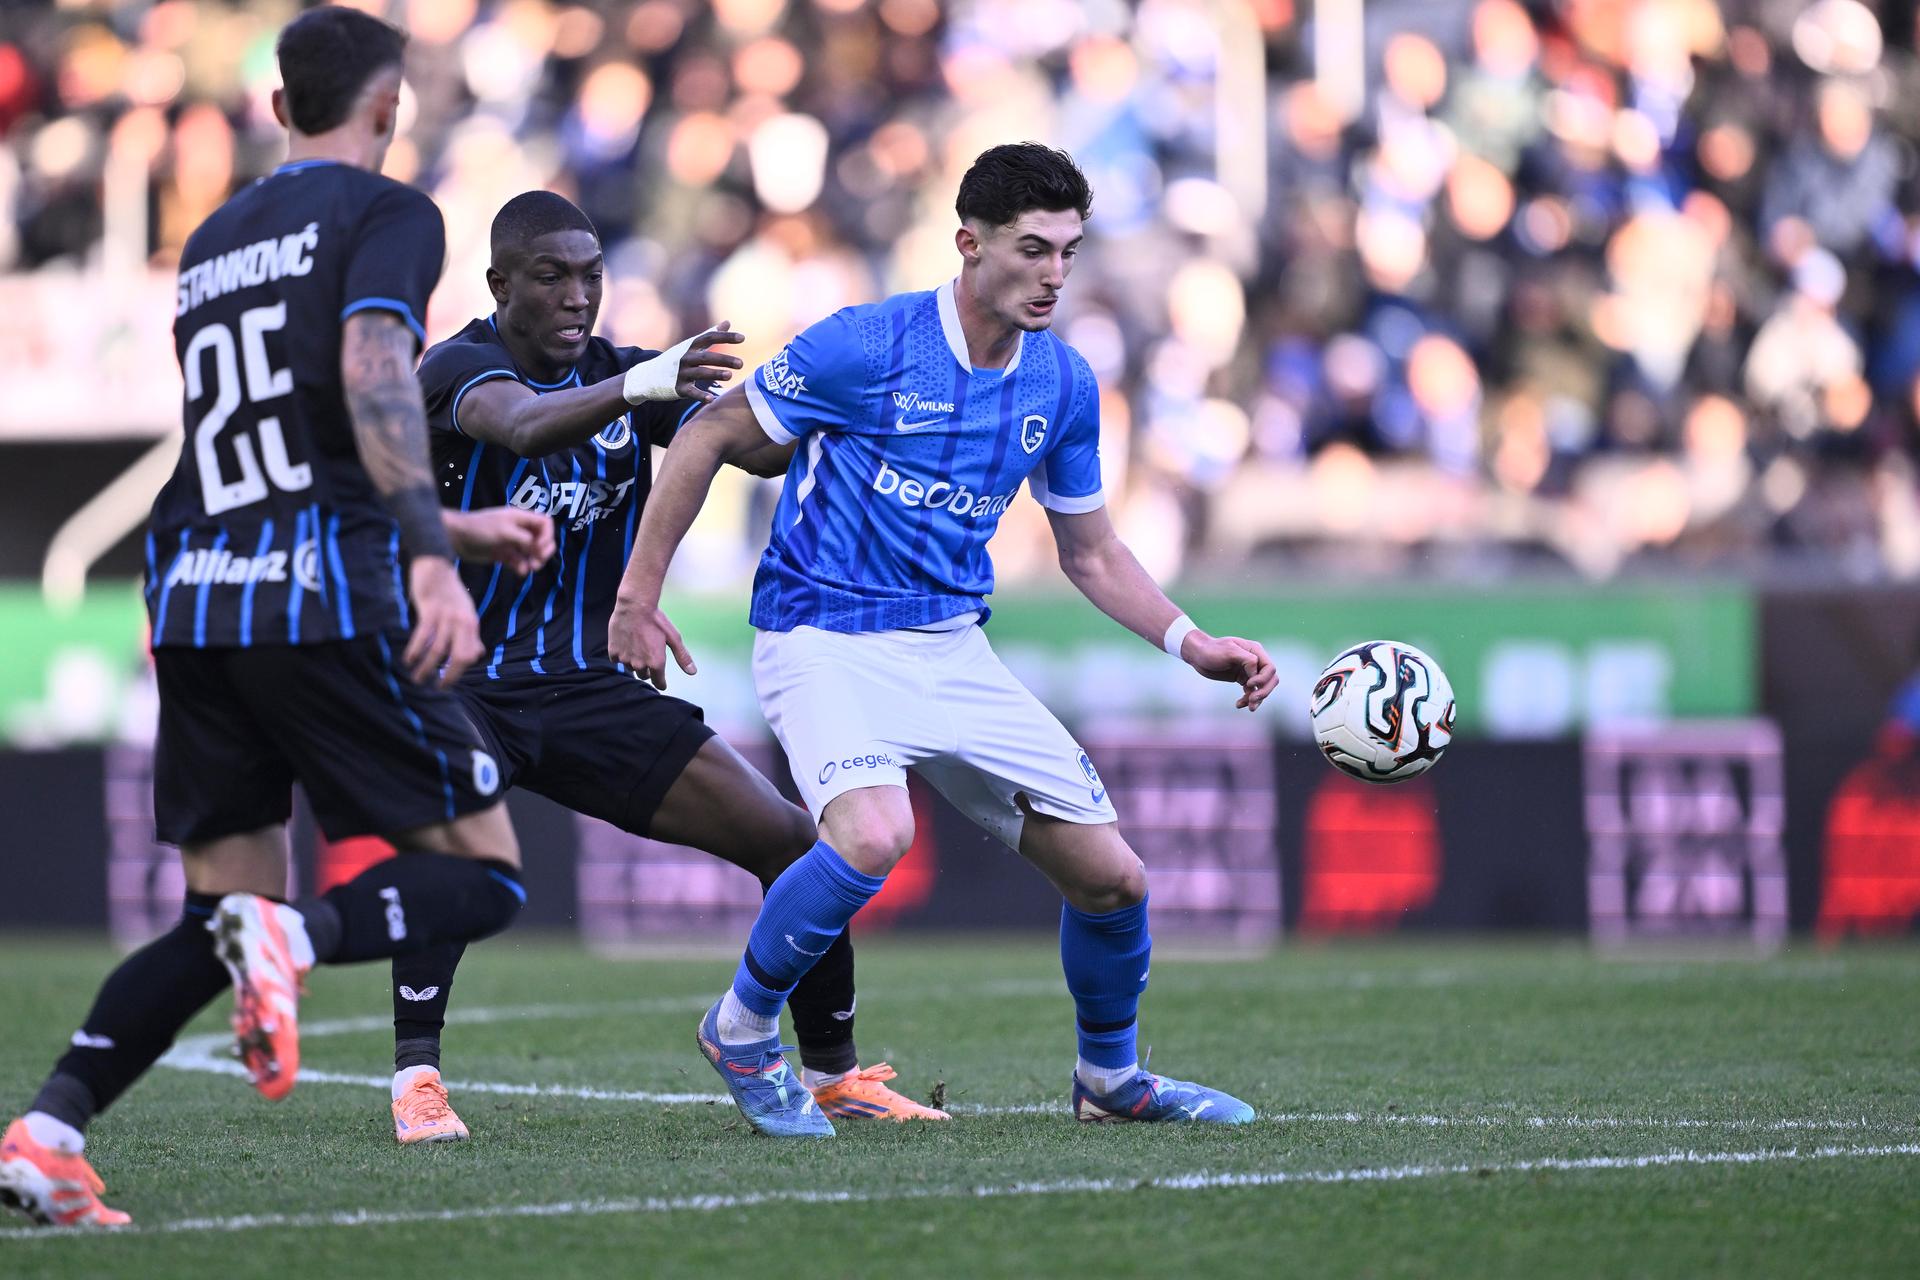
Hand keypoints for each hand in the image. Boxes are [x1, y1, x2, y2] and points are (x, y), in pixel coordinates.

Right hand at [403, 557, 484, 685]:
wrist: (436, 565)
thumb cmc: (449, 592)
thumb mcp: (466, 612)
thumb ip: (471, 633)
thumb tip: (478, 654)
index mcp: (471, 624)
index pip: (470, 655)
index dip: (459, 672)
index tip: (446, 682)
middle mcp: (462, 622)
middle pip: (459, 657)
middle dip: (447, 676)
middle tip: (435, 688)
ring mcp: (446, 616)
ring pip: (438, 650)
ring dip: (426, 667)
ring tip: (417, 678)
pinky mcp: (429, 610)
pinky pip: (422, 636)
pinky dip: (415, 651)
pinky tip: (408, 660)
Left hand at [442, 508, 554, 574]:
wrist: (456, 538)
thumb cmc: (480, 529)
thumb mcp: (505, 531)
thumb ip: (525, 539)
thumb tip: (538, 549)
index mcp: (521, 518)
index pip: (545, 523)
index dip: (548, 536)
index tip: (539, 547)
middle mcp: (519, 529)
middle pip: (542, 539)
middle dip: (543, 551)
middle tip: (537, 560)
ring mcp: (512, 543)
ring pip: (532, 552)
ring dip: (534, 561)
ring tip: (530, 568)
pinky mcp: (504, 554)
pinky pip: (519, 562)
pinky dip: (522, 567)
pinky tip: (519, 571)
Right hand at [607, 593, 696, 689]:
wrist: (635, 606)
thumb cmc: (657, 620)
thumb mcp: (673, 637)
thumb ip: (683, 657)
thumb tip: (693, 672)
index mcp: (656, 663)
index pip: (659, 683)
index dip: (661, 682)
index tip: (661, 680)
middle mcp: (639, 664)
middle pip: (644, 676)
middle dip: (648, 670)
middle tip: (649, 654)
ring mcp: (625, 659)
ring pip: (631, 668)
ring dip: (635, 662)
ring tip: (638, 646)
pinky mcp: (614, 652)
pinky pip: (617, 660)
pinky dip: (622, 655)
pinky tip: (626, 643)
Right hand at [675, 321, 744, 402]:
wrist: (648, 376)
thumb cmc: (675, 359)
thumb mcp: (690, 345)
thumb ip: (710, 334)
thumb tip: (728, 322)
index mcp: (690, 346)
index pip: (709, 338)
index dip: (726, 337)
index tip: (742, 338)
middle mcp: (686, 358)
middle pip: (706, 357)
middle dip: (724, 359)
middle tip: (741, 363)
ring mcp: (681, 373)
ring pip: (700, 373)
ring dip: (715, 373)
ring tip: (730, 375)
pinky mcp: (677, 388)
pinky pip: (691, 392)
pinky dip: (700, 395)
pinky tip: (712, 399)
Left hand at [1183, 632, 1277, 711]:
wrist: (1198, 656)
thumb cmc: (1212, 650)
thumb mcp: (1229, 651)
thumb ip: (1247, 660)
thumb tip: (1257, 674)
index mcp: (1255, 651)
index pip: (1270, 668)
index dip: (1263, 679)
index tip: (1248, 683)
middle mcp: (1256, 661)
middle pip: (1271, 679)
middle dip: (1264, 692)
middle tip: (1252, 701)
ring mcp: (1250, 671)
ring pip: (1263, 688)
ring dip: (1258, 698)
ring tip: (1249, 707)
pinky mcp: (1243, 679)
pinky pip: (1252, 692)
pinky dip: (1248, 699)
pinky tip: (1239, 704)